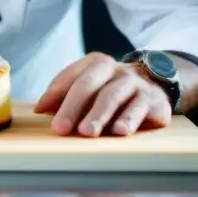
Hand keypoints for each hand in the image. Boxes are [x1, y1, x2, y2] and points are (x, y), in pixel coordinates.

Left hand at [33, 52, 172, 136]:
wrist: (157, 86)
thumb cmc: (113, 92)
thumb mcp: (91, 90)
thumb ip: (65, 96)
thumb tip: (40, 109)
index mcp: (96, 64)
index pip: (72, 76)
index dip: (55, 92)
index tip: (41, 111)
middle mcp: (115, 69)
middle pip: (89, 84)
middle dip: (72, 107)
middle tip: (60, 129)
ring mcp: (135, 83)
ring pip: (113, 95)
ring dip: (98, 114)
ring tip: (86, 132)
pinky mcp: (153, 99)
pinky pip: (139, 107)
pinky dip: (129, 119)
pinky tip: (120, 132)